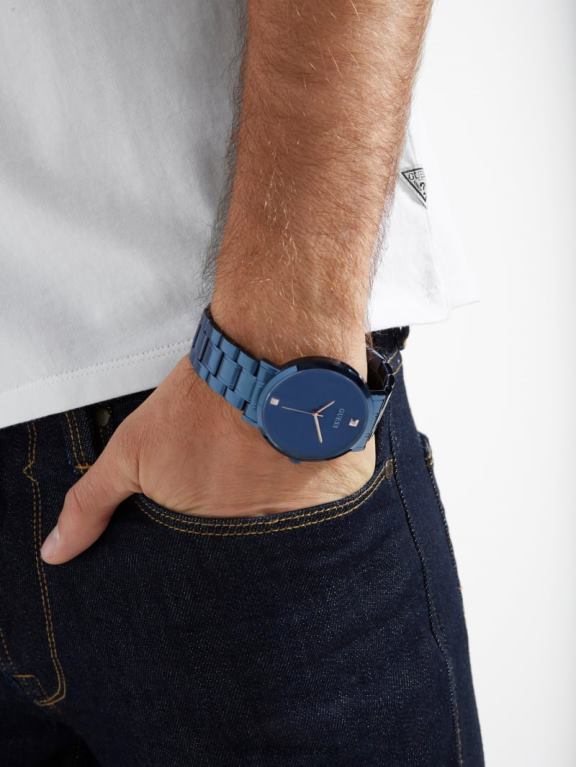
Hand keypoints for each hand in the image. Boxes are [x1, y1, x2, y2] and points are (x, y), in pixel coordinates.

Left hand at [40, 356, 375, 564]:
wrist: (272, 355)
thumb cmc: (206, 404)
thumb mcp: (133, 451)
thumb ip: (92, 505)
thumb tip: (56, 553)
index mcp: (222, 539)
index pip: (220, 574)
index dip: (217, 550)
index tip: (219, 533)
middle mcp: (270, 539)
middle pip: (263, 556)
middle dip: (255, 538)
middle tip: (251, 494)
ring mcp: (314, 519)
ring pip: (302, 534)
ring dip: (292, 512)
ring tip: (282, 475)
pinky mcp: (349, 493)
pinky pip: (339, 509)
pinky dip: (326, 493)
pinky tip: (311, 464)